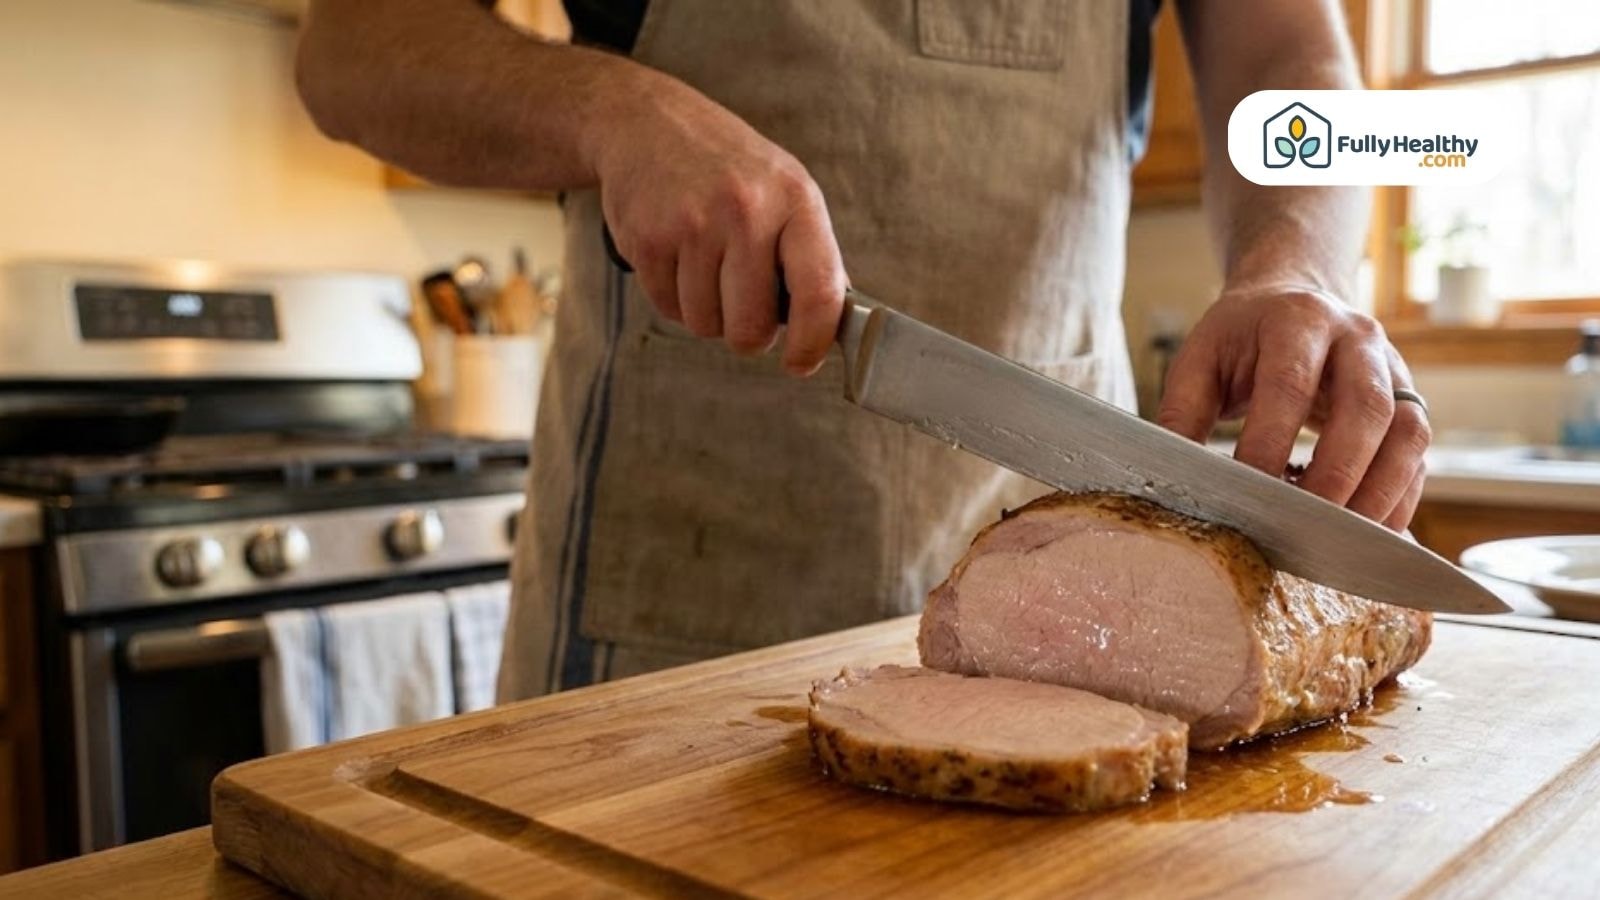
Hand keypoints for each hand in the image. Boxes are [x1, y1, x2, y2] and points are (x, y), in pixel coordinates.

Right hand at [593, 78, 846, 374]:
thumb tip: (831, 324)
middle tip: (742, 307)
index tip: (801, 363)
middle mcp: (746, 210)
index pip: (818, 292)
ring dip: (707, 312)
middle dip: (747, 333)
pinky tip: (677, 257)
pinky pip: (668, 308)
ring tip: (706, 265)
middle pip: (751, 327)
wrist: (648, 124)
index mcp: (795, 199)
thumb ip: (810, 255)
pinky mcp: (647, 239)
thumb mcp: (785, 190)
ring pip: (706, 324)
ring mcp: (693, 223)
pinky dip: (675, 298)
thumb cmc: (728, 168)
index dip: (812, 342)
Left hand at [1156, 285, 1429, 530]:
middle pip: (1366, 408)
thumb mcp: (1201, 359)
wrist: (1295, 300)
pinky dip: (1399, 499)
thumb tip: (1175, 479)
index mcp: (1298, 319)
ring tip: (1342, 540)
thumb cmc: (1242, 337)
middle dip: (1337, 473)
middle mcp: (1358, 339)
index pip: (1290, 384)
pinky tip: (1368, 533)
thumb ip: (1182, 413)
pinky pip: (1418, 456)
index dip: (1272, 441)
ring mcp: (1394, 371)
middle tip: (1305, 526)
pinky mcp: (1410, 404)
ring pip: (1407, 433)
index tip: (1248, 492)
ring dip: (1379, 493)